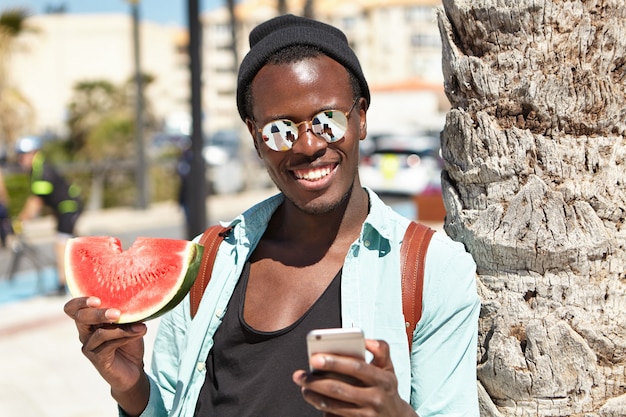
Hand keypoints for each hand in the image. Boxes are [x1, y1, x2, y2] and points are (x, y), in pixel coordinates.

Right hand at [64, 296, 149, 415]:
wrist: (134, 369)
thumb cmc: (129, 342)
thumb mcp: (128, 323)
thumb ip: (125, 312)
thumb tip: (136, 298)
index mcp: (89, 320)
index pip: (73, 309)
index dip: (79, 302)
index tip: (97, 299)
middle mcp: (85, 332)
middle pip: (81, 318)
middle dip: (98, 313)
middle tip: (117, 313)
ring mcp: (89, 347)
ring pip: (99, 332)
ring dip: (121, 327)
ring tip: (140, 325)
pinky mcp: (98, 359)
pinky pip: (109, 345)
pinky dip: (125, 336)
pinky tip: (140, 331)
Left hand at [292, 339, 415, 416]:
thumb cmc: (386, 387)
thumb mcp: (389, 368)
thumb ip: (381, 350)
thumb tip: (366, 340)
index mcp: (383, 379)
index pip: (356, 367)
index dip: (335, 362)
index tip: (314, 358)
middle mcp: (376, 398)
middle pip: (340, 389)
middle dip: (316, 381)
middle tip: (299, 375)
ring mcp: (367, 415)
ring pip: (334, 406)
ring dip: (315, 396)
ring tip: (304, 387)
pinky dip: (323, 409)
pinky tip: (315, 400)